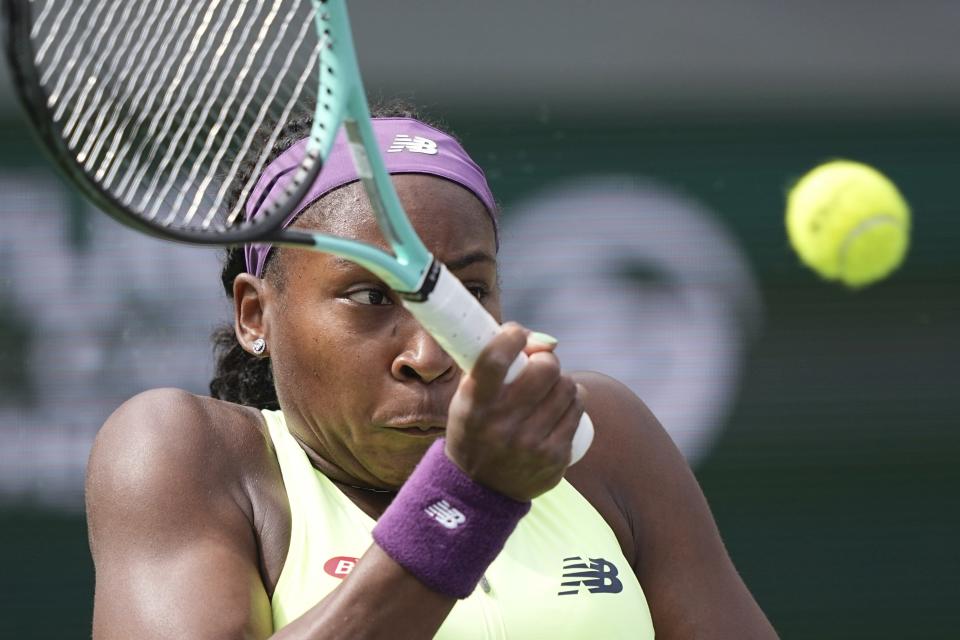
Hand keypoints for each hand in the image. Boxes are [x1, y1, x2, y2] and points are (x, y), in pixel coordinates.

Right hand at [444, 323, 585, 501]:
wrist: (480, 489)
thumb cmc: (476, 429)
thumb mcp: (468, 397)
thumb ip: (494, 363)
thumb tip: (547, 340)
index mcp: (475, 406)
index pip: (496, 359)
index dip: (513, 336)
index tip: (516, 334)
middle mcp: (502, 425)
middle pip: (545, 368)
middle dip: (546, 360)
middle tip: (540, 366)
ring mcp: (531, 444)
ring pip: (568, 387)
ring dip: (562, 381)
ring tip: (550, 389)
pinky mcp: (554, 457)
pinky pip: (577, 411)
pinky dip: (572, 402)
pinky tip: (561, 406)